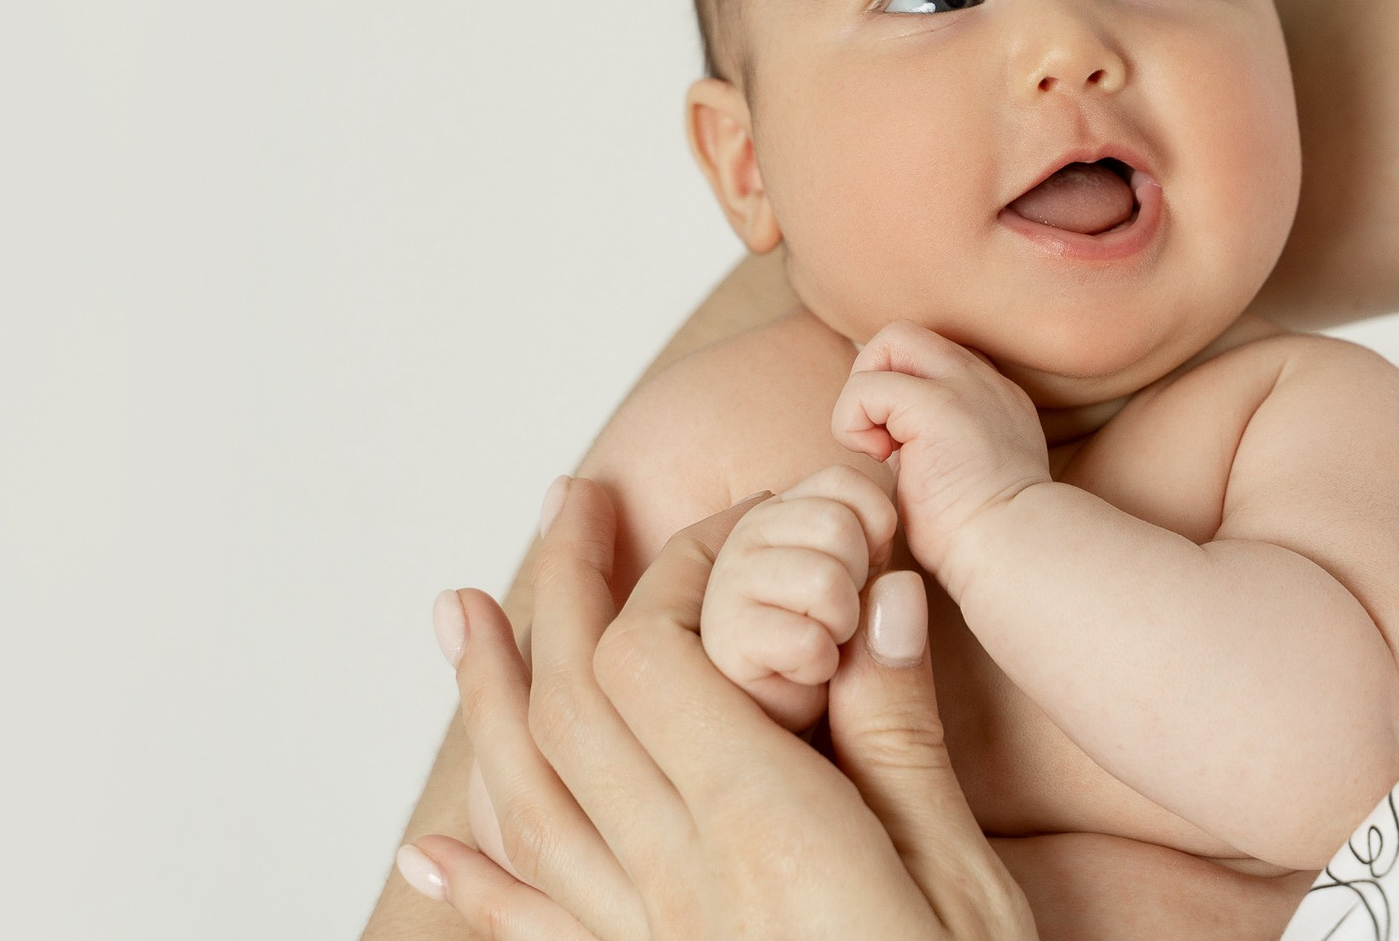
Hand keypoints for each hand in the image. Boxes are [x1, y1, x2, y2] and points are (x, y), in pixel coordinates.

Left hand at [395, 476, 1034, 940]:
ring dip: (490, 701)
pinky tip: (434, 851)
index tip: (729, 518)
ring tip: (455, 615)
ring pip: (534, 803)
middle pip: (580, 708)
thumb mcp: (964, 882)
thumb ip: (901, 739)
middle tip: (570, 501)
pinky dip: (476, 887)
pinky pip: (535, 935)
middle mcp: (676, 884)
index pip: (664, 658)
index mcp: (763, 830)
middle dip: (567, 592)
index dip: (680, 570)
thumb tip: (879, 596)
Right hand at [702, 465, 899, 729]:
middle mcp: (737, 545)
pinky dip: (823, 664)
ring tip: (823, 648)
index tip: (871, 565)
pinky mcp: (717, 651)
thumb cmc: (845, 671)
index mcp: (777, 518)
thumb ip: (875, 556)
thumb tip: (891, 534)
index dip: (876, 523)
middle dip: (860, 578)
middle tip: (840, 619)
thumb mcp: (869, 597)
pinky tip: (804, 678)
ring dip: (845, 625)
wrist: (811, 753)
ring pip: (825, 577)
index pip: (843, 481)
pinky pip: (806, 638)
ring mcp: (718, 596)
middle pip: (835, 521)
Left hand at [833, 322, 1050, 576]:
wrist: (1010, 552)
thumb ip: (933, 446)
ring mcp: (965, 386)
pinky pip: (869, 385)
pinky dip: (854, 419)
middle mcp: (985, 382)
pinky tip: (875, 457)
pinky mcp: (936, 405)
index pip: (934, 359)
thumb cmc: (981, 538)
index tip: (895, 444)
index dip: (901, 389)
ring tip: (877, 446)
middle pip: (910, 336)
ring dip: (865, 392)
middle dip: (876, 375)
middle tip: (877, 435)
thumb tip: (888, 442)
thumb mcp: (963, 475)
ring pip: (892, 340)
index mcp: (996, 399)